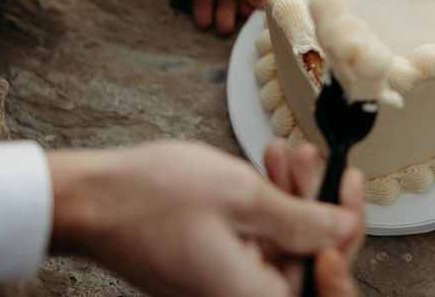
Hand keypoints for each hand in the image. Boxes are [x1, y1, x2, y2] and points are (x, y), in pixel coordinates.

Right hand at [48, 140, 362, 296]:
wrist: (87, 199)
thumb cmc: (149, 198)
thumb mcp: (242, 196)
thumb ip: (301, 218)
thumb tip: (343, 229)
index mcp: (251, 295)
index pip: (325, 273)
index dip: (346, 230)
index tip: (347, 186)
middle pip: (305, 257)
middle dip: (312, 202)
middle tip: (312, 160)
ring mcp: (221, 283)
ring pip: (279, 242)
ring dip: (288, 195)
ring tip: (283, 152)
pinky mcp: (209, 266)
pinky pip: (252, 239)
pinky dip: (262, 203)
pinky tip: (263, 165)